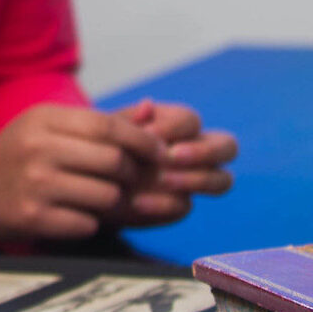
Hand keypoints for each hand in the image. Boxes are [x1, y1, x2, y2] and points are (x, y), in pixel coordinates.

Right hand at [0, 104, 163, 241]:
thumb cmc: (20, 155)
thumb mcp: (51, 127)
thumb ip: (101, 121)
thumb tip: (149, 109)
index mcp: (45, 118)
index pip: (108, 126)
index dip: (142, 140)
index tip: (158, 151)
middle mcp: (38, 148)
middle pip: (114, 161)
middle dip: (131, 173)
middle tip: (128, 179)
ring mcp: (35, 184)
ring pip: (106, 195)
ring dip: (113, 201)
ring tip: (100, 197)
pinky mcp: (33, 217)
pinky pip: (87, 223)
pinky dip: (90, 222)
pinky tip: (74, 214)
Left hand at [110, 99, 237, 225]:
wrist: (84, 180)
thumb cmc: (99, 145)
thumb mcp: (107, 129)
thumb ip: (128, 119)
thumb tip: (148, 104)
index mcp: (176, 124)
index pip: (192, 121)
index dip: (175, 127)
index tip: (148, 133)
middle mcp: (193, 151)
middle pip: (227, 147)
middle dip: (205, 151)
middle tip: (172, 156)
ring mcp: (191, 181)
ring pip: (223, 180)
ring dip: (198, 179)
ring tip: (163, 179)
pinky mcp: (178, 206)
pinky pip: (187, 206)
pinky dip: (165, 204)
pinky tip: (138, 202)